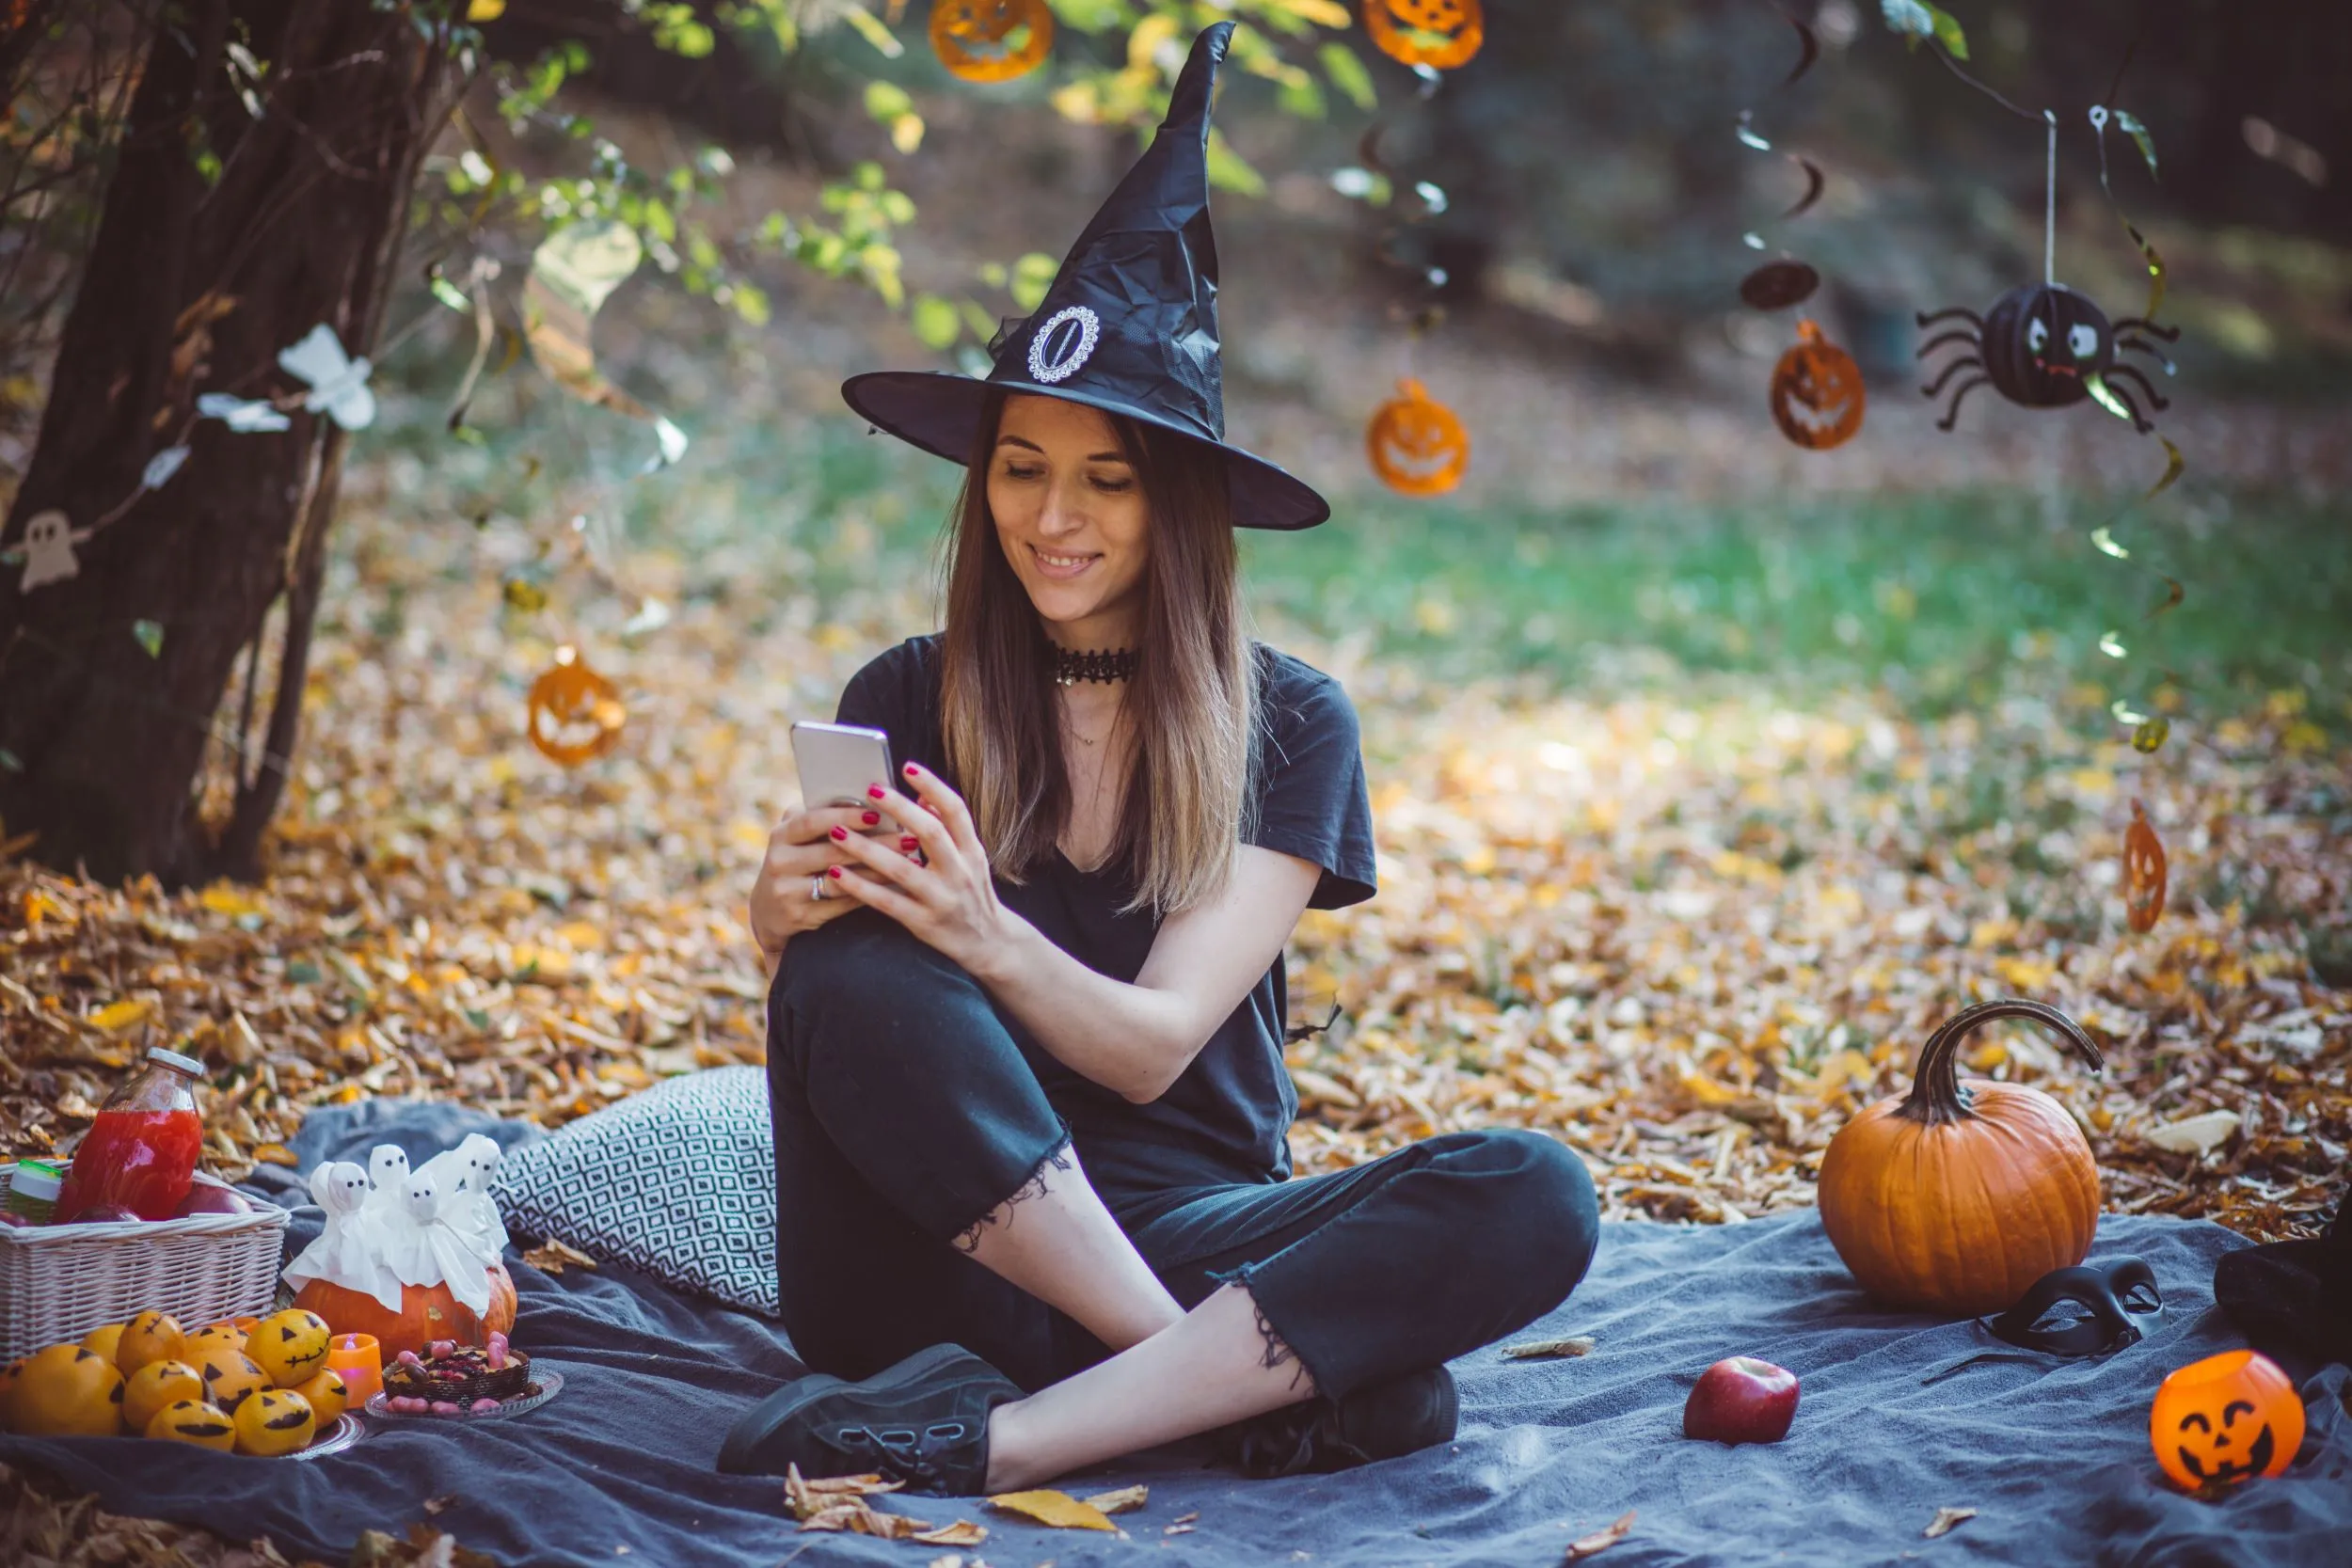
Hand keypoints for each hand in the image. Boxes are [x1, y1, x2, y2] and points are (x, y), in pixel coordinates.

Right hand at [748, 802, 923, 959]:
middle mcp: (780, 862)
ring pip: (841, 880)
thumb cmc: (796, 862)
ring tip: (909, 861)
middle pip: (833, 851)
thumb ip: (821, 819)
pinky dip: (871, 893)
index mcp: (781, 835)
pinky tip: (895, 885)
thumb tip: (868, 798)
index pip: (813, 821)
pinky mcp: (801, 916)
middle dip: (876, 844)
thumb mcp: (796, 838)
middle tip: (908, 837)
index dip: (845, 816)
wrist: (769, 912)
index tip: (877, 813)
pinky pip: (843, 904)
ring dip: (878, 870)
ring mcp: (788, 892)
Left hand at [818, 761, 1012, 974]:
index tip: (907, 767)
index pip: (956, 811)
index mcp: (973, 851)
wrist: (989, 943)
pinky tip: (837, 874)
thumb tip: (922, 795)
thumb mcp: (970, 859)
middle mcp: (960, 872)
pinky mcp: (924, 923)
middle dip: (899, 810)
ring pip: (902, 869)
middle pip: (930, 833)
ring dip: (867, 848)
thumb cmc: (971, 894)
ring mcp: (942, 899)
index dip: (932, 786)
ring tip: (838, 831)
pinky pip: (887, 902)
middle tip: (869, 790)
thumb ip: (949, 829)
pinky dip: (860, 887)